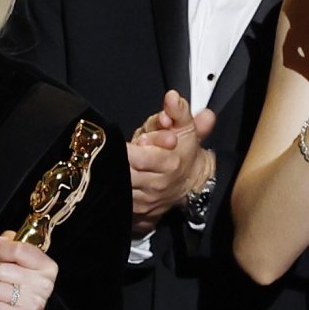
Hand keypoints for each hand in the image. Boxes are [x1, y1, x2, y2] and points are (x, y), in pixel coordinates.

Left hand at [125, 89, 217, 225]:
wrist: (194, 181)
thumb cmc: (186, 153)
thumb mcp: (186, 127)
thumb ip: (178, 111)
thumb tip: (171, 97)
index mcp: (169, 163)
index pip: (139, 157)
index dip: (129, 149)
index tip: (130, 142)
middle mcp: (157, 185)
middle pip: (125, 171)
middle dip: (119, 159)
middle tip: (120, 152)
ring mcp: (147, 201)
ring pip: (118, 186)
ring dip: (114, 174)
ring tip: (117, 163)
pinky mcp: (139, 212)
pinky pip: (118, 200)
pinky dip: (113, 188)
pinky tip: (114, 178)